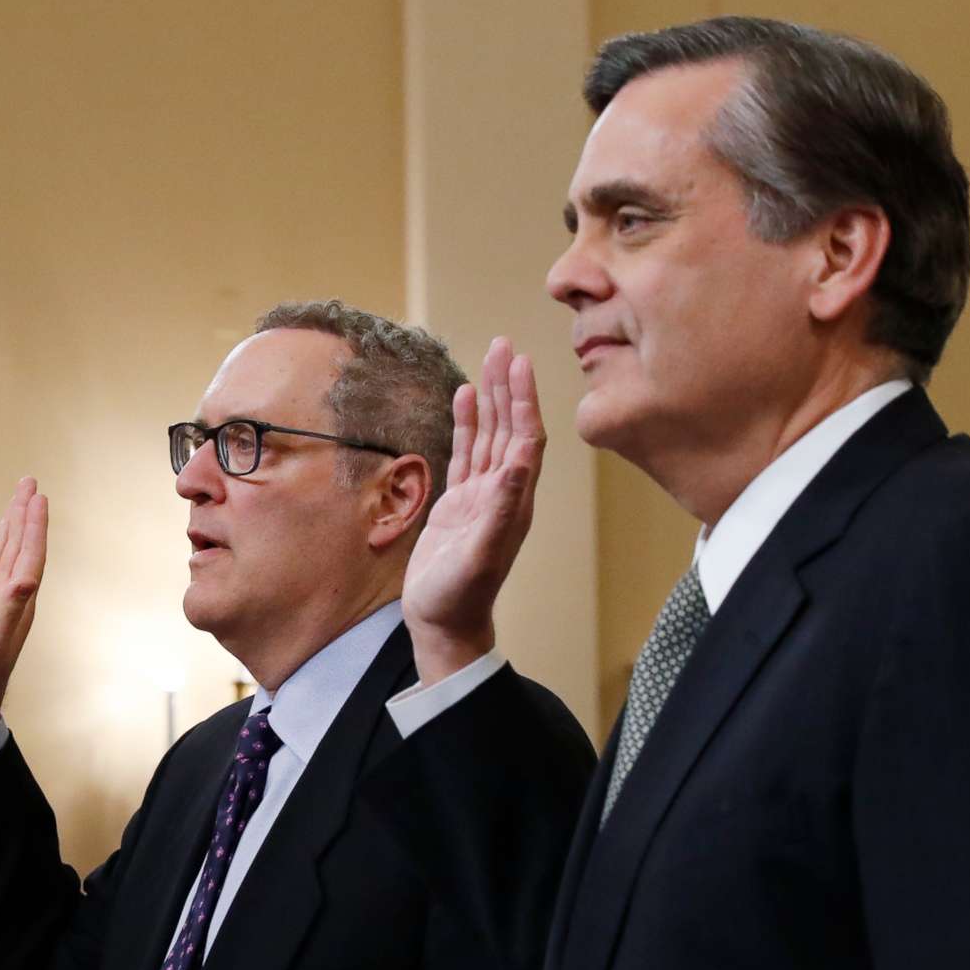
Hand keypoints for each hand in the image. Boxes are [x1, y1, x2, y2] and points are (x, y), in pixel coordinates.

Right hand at [0, 479, 48, 742]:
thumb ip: (9, 610)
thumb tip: (28, 579)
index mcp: (17, 603)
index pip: (29, 555)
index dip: (34, 525)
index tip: (38, 496)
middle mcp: (9, 598)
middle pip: (19, 547)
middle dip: (24, 514)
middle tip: (28, 481)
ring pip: (2, 554)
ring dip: (9, 526)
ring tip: (14, 498)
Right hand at [401, 339, 545, 684]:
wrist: (443, 624)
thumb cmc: (460, 596)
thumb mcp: (480, 554)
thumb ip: (498, 510)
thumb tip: (517, 465)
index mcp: (515, 501)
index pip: (526, 440)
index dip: (524, 401)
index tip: (520, 364)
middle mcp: (504, 492)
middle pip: (511, 428)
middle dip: (509, 387)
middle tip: (504, 345)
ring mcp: (481, 496)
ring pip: (490, 435)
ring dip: (491, 398)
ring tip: (489, 359)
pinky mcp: (459, 503)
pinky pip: (466, 452)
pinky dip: (467, 423)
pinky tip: (464, 397)